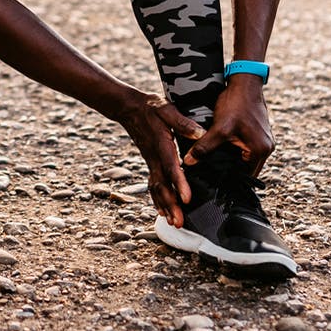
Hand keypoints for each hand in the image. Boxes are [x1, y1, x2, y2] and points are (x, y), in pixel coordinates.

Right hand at [116, 91, 205, 228]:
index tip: (186, 199)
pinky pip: (152, 185)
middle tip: (179, 223)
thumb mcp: (167, 109)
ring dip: (165, 207)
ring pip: (156, 189)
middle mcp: (154, 157)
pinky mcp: (149, 163)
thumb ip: (183, 122)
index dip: (179, 183)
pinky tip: (162, 212)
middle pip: (161, 185)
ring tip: (174, 223)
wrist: (129, 108)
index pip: (170, 167)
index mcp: (161, 144)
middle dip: (171, 205)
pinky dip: (157, 200)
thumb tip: (201, 133)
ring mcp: (150, 162)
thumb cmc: (151, 107)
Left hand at [183, 73, 273, 176]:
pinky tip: (223, 148)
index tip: (213, 181)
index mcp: (260, 151)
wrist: (245, 82)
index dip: (228, 179)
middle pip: (246, 169)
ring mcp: (265, 141)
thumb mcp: (219, 127)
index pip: (244, 176)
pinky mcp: (260, 134)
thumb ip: (204, 147)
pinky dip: (237, 151)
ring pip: (246, 159)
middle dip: (230, 171)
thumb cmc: (236, 103)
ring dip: (233, 160)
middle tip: (212, 173)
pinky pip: (248, 149)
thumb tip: (188, 162)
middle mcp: (266, 149)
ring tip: (216, 161)